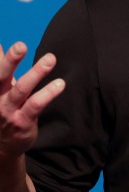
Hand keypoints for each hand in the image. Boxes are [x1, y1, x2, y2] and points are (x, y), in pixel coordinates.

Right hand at [0, 42, 64, 162]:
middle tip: (20, 45)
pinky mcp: (23, 121)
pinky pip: (36, 105)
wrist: (1, 146)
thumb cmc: (3, 107)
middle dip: (10, 60)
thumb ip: (1, 64)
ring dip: (36, 73)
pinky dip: (48, 93)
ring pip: (21, 89)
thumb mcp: (0, 87)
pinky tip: (60, 84)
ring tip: (50, 58)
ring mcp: (8, 110)